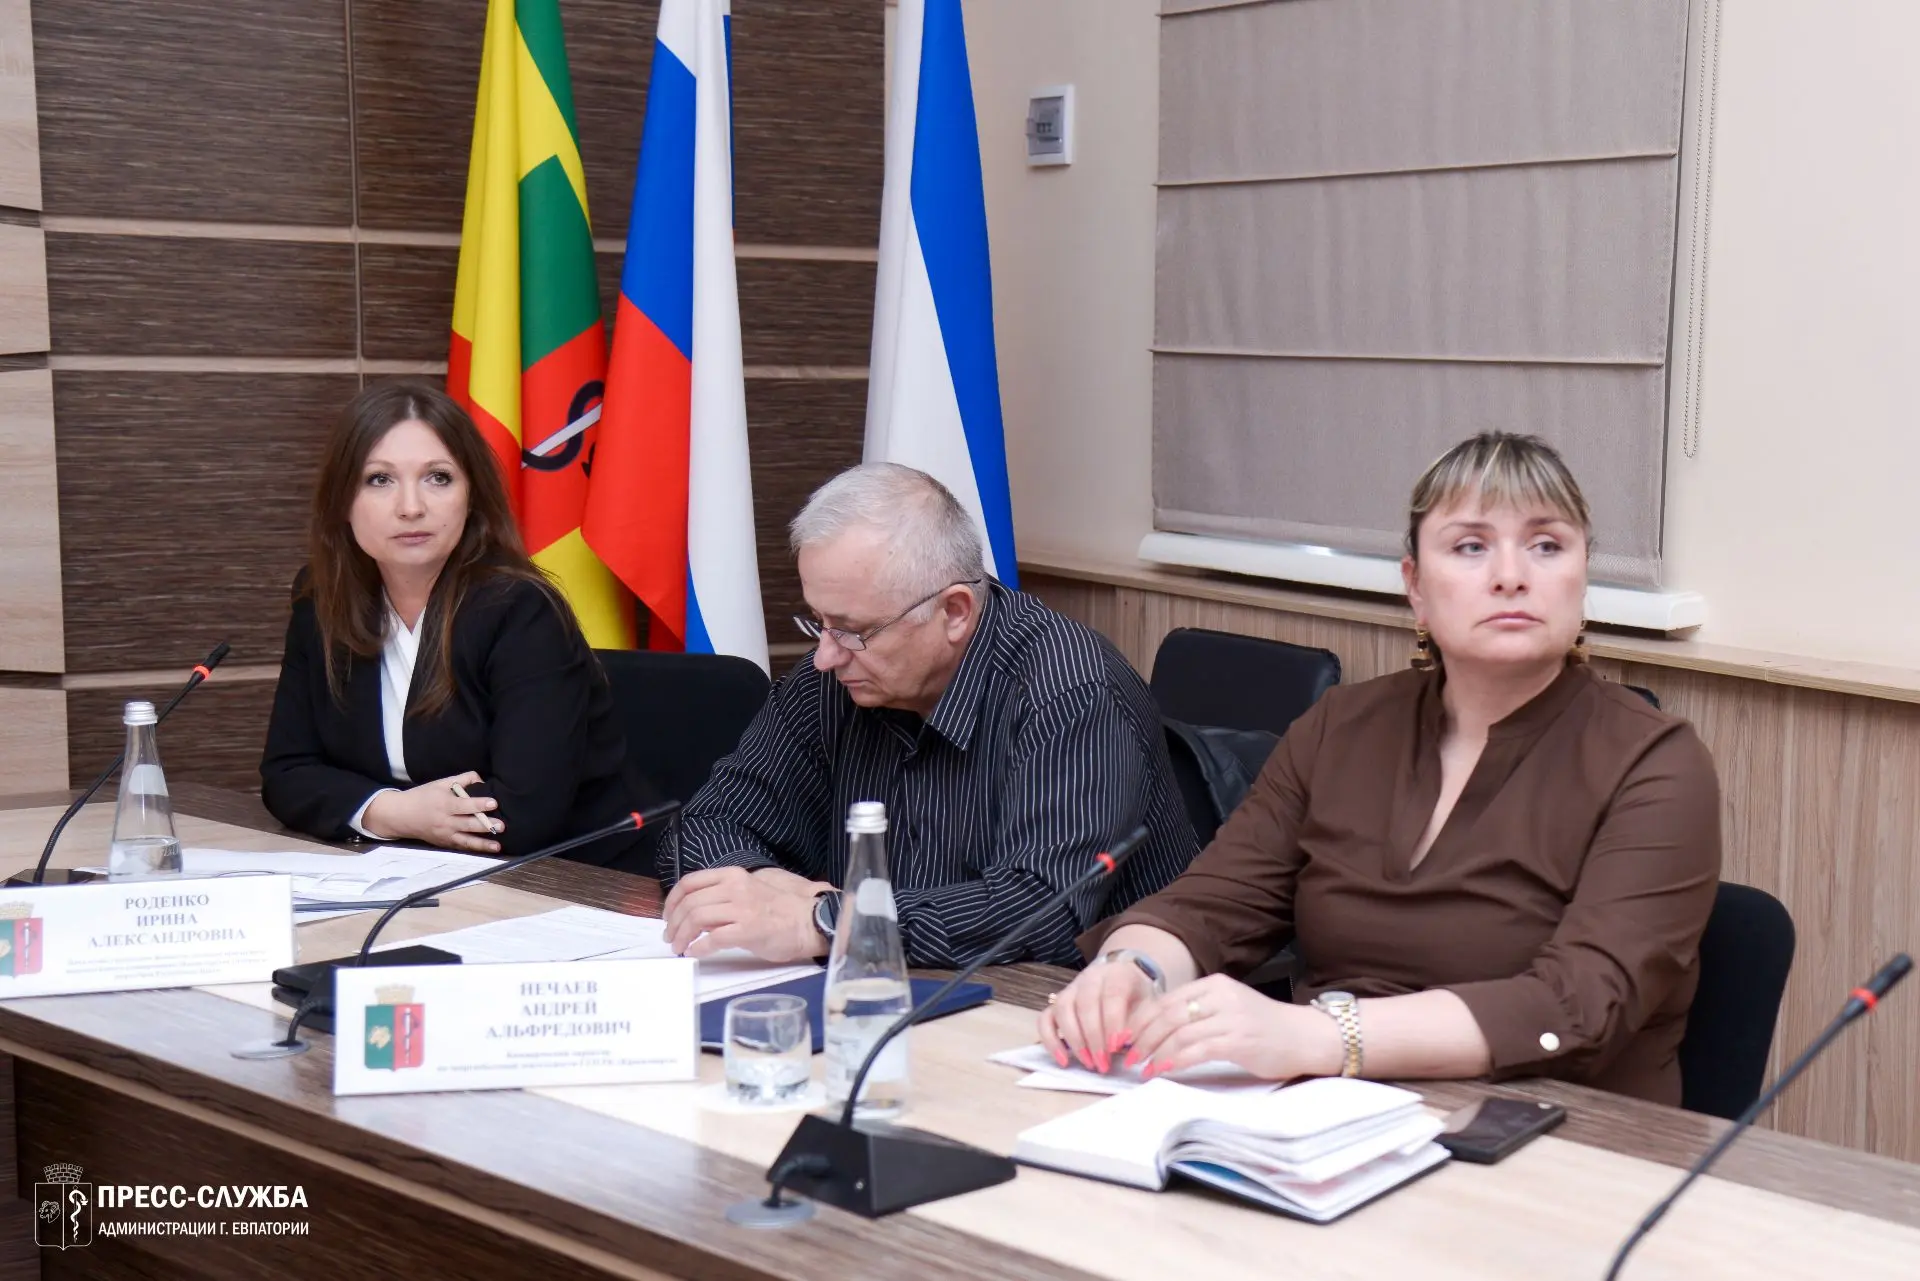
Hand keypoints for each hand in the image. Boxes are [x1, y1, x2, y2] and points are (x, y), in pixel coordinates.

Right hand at [361, 772, 502, 853]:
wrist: (401, 816)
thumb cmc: (423, 796)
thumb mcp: (441, 783)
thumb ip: (462, 779)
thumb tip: (482, 780)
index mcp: (444, 804)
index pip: (464, 805)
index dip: (479, 804)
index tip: (493, 803)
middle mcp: (445, 821)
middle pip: (468, 824)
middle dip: (486, 825)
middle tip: (502, 826)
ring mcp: (445, 834)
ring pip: (466, 840)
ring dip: (483, 843)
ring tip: (498, 845)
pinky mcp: (445, 843)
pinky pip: (461, 847)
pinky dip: (475, 849)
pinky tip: (487, 850)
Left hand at [661, 866, 825, 961]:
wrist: (806, 922)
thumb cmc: (777, 911)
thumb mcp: (746, 893)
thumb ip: (721, 898)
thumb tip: (693, 914)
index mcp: (732, 876)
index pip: (690, 882)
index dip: (672, 900)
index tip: (668, 916)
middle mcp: (735, 888)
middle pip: (689, 903)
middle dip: (673, 923)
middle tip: (670, 938)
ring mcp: (741, 908)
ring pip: (696, 918)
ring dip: (682, 936)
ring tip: (679, 947)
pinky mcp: (748, 930)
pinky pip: (713, 938)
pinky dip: (698, 947)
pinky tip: (695, 953)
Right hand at [1039, 959, 1156, 1073]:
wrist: (1123, 978)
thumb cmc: (1137, 997)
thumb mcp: (1149, 1005)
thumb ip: (1141, 1024)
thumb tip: (1130, 1049)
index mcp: (1117, 975)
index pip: (1112, 994)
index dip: (1113, 1021)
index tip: (1117, 1048)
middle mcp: (1090, 978)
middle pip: (1085, 1004)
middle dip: (1094, 1038)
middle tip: (1104, 1064)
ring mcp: (1070, 989)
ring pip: (1063, 1010)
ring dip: (1074, 1041)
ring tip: (1089, 1063)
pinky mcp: (1056, 1003)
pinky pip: (1045, 1019)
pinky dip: (1050, 1041)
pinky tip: (1063, 1060)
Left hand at [1123, 974, 1340, 1080]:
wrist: (1307, 1037)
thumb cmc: (1266, 1028)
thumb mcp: (1229, 1008)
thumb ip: (1199, 1012)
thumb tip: (1158, 1029)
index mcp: (1215, 984)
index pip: (1167, 999)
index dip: (1141, 1019)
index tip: (1125, 1036)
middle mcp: (1221, 996)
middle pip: (1168, 1014)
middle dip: (1142, 1036)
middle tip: (1128, 1055)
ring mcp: (1231, 1017)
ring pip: (1179, 1032)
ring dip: (1155, 1051)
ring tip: (1142, 1067)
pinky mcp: (1239, 1040)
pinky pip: (1197, 1049)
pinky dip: (1175, 1060)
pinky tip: (1163, 1070)